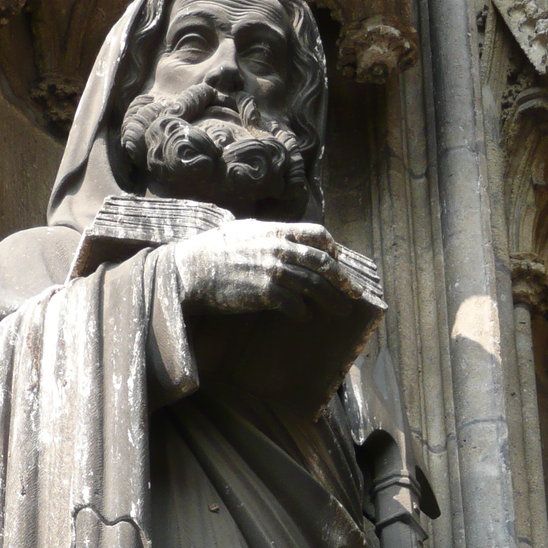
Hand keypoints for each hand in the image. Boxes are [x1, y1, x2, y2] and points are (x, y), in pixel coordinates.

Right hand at [172, 220, 362, 320]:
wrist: (192, 270)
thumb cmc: (213, 250)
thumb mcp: (243, 229)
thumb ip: (267, 233)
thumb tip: (281, 237)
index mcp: (276, 231)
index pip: (317, 235)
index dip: (333, 249)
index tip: (338, 261)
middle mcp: (279, 249)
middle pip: (323, 263)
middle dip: (343, 280)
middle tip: (354, 293)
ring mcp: (273, 271)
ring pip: (314, 285)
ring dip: (331, 300)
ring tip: (342, 311)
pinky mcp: (264, 293)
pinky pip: (294, 304)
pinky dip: (304, 312)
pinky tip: (306, 317)